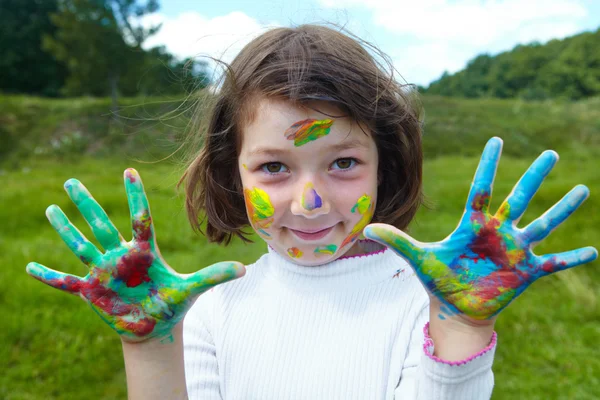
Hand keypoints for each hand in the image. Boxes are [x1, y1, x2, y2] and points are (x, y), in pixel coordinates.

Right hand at [26, 168, 244, 341]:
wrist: (155, 326)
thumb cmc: (172, 304)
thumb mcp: (192, 288)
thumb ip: (215, 276)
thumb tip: (246, 268)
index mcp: (144, 252)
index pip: (139, 217)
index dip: (135, 195)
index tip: (129, 169)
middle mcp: (120, 256)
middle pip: (101, 224)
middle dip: (86, 203)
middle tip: (71, 181)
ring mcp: (103, 272)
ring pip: (80, 245)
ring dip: (65, 229)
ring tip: (52, 208)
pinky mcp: (91, 291)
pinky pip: (64, 282)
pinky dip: (47, 276)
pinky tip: (27, 267)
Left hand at [364, 137, 596, 320]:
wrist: (456, 307)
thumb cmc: (440, 280)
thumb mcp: (420, 258)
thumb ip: (398, 241)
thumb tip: (369, 226)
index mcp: (474, 225)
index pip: (482, 189)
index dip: (488, 165)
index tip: (496, 139)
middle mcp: (498, 233)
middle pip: (519, 198)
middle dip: (534, 176)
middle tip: (550, 152)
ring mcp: (516, 251)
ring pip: (543, 224)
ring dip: (563, 208)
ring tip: (582, 189)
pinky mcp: (527, 272)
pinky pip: (555, 263)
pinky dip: (573, 258)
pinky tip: (594, 249)